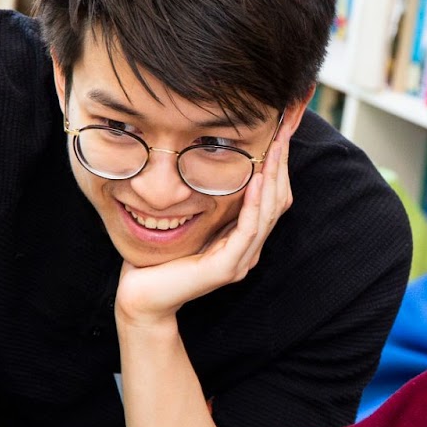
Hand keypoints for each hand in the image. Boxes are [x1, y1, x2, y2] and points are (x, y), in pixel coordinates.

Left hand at [114, 120, 296, 325]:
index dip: (278, 166)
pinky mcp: (227, 268)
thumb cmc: (159, 257)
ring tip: (276, 147)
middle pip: (278, 201)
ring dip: (273, 177)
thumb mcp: (189, 221)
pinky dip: (255, 203)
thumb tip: (212, 161)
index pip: (272, 198)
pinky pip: (248, 230)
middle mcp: (248, 250)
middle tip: (284, 131)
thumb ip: (207, 201)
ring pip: (269, 213)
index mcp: (242, 240)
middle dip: (281, 164)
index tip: (279, 132)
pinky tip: (256, 179)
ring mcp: (241, 261)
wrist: (141, 296)